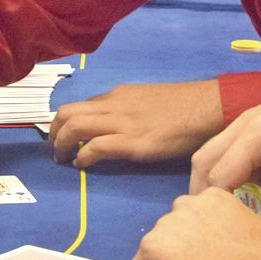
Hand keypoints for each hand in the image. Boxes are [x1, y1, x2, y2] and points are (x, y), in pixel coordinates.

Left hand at [48, 79, 224, 167]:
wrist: (207, 107)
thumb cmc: (183, 107)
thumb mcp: (147, 100)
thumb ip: (127, 109)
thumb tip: (113, 124)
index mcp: (118, 95)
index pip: (80, 106)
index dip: (65, 122)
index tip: (61, 136)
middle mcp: (115, 106)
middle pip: (67, 113)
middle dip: (53, 132)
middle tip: (54, 149)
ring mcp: (123, 123)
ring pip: (75, 126)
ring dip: (62, 144)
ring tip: (62, 159)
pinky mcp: (134, 142)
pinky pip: (97, 147)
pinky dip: (83, 156)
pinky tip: (82, 164)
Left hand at [128, 189, 260, 259]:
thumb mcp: (252, 226)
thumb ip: (228, 226)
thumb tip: (225, 242)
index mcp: (209, 196)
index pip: (189, 217)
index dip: (194, 242)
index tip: (205, 258)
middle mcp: (181, 205)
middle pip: (169, 233)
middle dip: (177, 252)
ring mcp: (161, 229)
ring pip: (152, 253)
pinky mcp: (148, 255)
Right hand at [189, 71, 260, 233]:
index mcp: (255, 135)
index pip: (218, 177)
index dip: (218, 207)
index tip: (227, 233)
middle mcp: (243, 125)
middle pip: (204, 162)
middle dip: (205, 194)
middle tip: (217, 226)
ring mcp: (248, 121)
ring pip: (214, 154)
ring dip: (217, 182)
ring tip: (229, 214)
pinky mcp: (258, 124)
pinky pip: (232, 150)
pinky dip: (232, 173)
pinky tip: (248, 195)